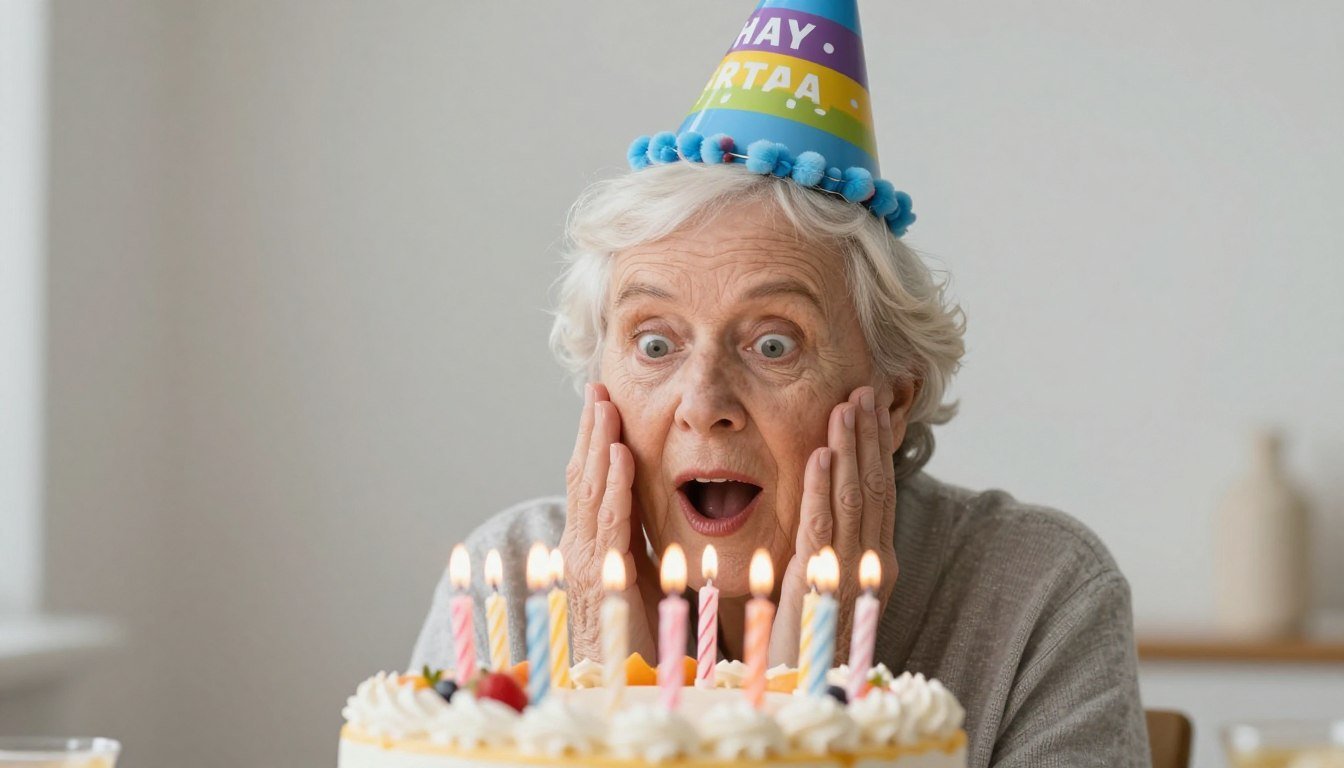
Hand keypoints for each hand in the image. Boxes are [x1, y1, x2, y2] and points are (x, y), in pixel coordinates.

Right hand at [558, 383, 656, 664]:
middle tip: (598, 388)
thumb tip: (646, 510)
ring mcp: (586, 562)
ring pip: (592, 491)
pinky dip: (616, 486)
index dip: (594, 440)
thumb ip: (636, 544)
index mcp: (588, 545)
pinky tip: (623, 455)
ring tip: (606, 405)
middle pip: (583, 477)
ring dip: (600, 444)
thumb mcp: (637, 577)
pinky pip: (610, 523)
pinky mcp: (604, 579)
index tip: (602, 402)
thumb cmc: (634, 635)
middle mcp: (578, 548)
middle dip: (591, 430)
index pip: (588, 481)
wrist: (616, 687)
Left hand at [770, 386, 899, 665]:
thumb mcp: (824, 583)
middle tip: (865, 389)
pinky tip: (824, 455)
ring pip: (856, 499)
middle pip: (876, 487)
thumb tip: (821, 500)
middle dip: (869, 436)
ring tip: (847, 405)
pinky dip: (824, 488)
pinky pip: (824, 527)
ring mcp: (849, 574)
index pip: (881, 491)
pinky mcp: (819, 585)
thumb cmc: (806, 639)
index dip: (876, 447)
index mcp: (877, 562)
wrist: (801, 691)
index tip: (871, 406)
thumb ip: (828, 545)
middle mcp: (872, 565)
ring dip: (851, 449)